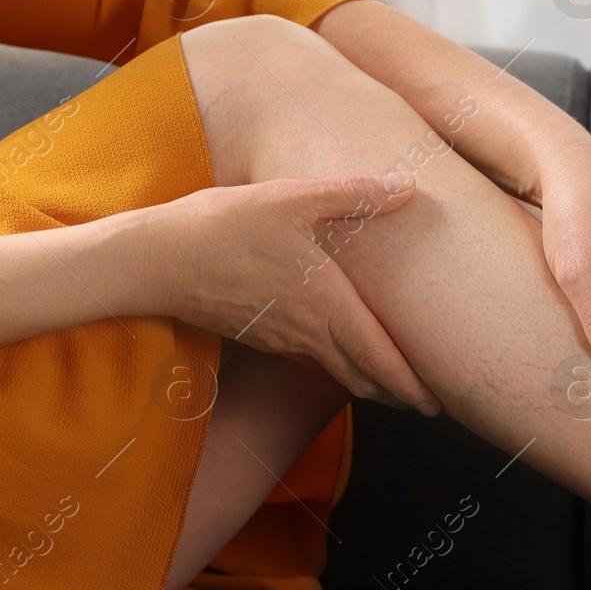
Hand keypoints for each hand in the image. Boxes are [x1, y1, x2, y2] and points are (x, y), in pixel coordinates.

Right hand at [141, 172, 440, 413]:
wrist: (152, 260)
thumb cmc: (224, 227)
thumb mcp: (293, 199)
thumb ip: (354, 194)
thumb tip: (409, 186)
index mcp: (326, 306)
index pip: (378, 357)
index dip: (410, 384)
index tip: (437, 403)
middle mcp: (306, 332)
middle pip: (362, 375)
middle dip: (399, 392)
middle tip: (430, 402)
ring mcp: (280, 337)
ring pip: (336, 369)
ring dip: (369, 379)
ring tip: (396, 383)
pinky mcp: (258, 333)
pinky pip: (309, 357)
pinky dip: (338, 364)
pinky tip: (341, 350)